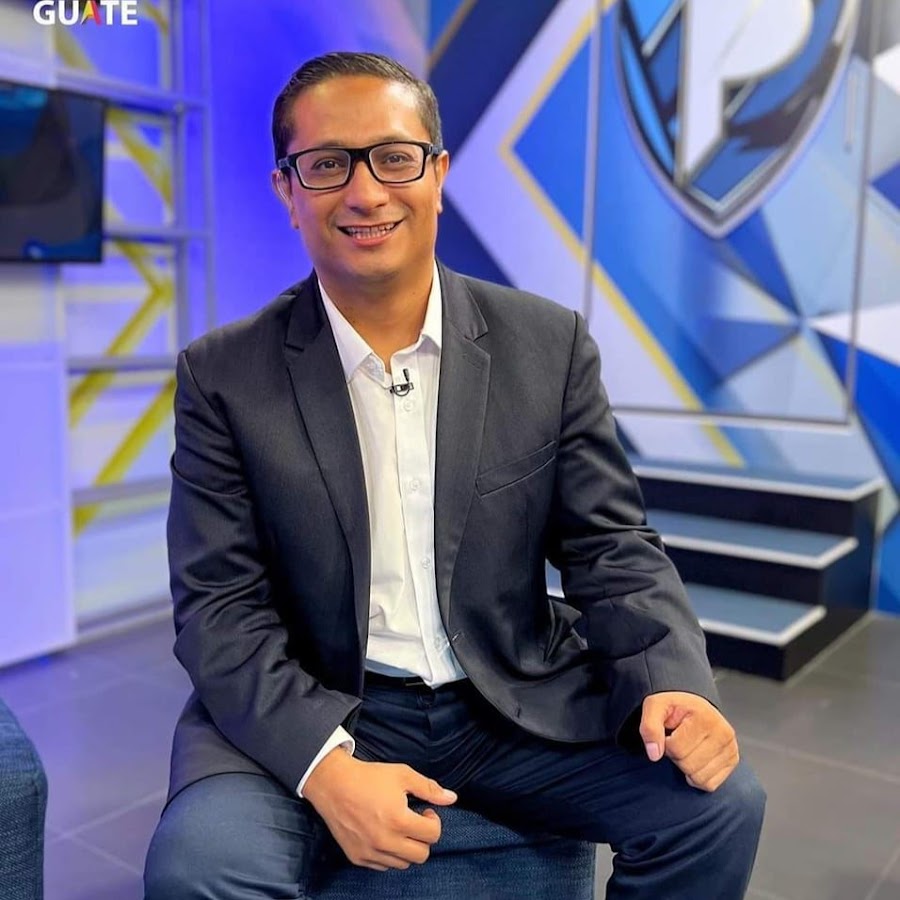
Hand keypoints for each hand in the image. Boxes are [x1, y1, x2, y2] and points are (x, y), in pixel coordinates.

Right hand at [303, 748, 456, 869]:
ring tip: (398, 828)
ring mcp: (370, 852)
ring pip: (403, 863)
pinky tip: (383, 834)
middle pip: (421, 855)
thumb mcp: (402, 775)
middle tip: (414, 822)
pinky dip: (388, 854)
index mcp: (399, 820)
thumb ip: (429, 788)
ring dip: (406, 848)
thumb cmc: (369, 777)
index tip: (425, 811)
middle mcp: (385, 841)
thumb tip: (452, 798)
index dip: (434, 821)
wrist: (333, 784)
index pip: (433, 835)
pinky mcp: (357, 857)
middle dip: (423, 838)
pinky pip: (383, 866)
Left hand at [639, 691, 738, 791]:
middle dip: (676, 756)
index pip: (676, 748)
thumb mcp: (655, 707)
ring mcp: (731, 748)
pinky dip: (697, 778)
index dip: (665, 744)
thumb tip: (654, 754)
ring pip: (698, 778)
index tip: (669, 733)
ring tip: (688, 749)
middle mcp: (723, 732)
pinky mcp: (733, 761)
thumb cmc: (674, 709)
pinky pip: (709, 784)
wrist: (694, 707)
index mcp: (704, 716)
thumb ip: (649, 727)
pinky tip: (696, 760)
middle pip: (688, 765)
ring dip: (686, 768)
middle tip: (678, 741)